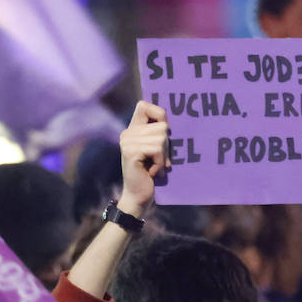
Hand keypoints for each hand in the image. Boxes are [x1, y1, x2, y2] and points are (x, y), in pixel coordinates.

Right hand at [118, 101, 169, 215]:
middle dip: (167, 146)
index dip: (158, 112)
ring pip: (161, 137)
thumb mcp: (157, 150)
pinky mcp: (130, 152)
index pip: (143, 105)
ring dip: (164, 156)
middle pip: (162, 126)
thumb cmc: (152, 173)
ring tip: (156, 167)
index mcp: (133, 130)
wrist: (139, 197)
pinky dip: (160, 162)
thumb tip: (174, 122)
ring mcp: (127, 142)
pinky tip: (153, 172)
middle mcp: (128, 133)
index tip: (165, 130)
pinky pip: (157, 149)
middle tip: (159, 160)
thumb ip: (159, 134)